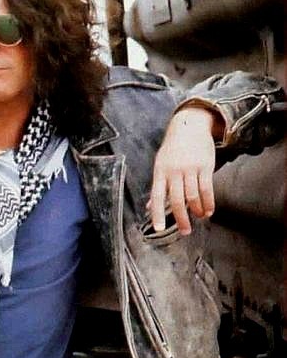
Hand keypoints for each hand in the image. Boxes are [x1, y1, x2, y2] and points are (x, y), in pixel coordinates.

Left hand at [149, 108, 217, 234]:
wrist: (189, 127)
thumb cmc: (172, 150)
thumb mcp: (160, 166)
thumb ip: (157, 188)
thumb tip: (149, 208)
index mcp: (160, 172)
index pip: (156, 196)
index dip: (157, 214)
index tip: (159, 229)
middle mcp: (173, 172)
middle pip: (175, 200)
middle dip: (180, 218)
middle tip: (185, 231)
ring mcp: (189, 169)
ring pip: (192, 196)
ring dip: (196, 211)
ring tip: (199, 218)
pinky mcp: (204, 166)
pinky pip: (206, 188)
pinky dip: (208, 202)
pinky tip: (208, 210)